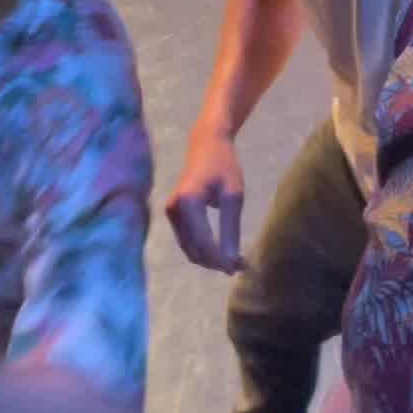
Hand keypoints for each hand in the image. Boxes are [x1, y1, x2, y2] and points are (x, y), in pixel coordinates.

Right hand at [165, 129, 244, 273]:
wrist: (206, 144)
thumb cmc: (224, 165)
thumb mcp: (232, 196)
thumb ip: (230, 228)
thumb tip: (230, 261)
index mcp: (188, 203)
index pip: (203, 243)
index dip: (221, 261)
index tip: (241, 268)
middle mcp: (174, 211)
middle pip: (194, 250)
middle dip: (216, 263)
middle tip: (242, 266)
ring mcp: (171, 214)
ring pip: (190, 249)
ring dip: (211, 259)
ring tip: (236, 262)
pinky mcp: (173, 215)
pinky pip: (188, 241)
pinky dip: (204, 250)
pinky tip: (223, 252)